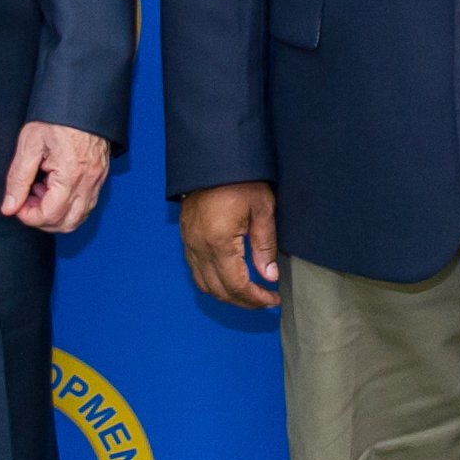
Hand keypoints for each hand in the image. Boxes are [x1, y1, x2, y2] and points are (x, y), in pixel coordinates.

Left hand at [2, 121, 112, 233]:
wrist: (81, 99)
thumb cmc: (57, 117)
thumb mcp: (29, 144)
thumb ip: (17, 179)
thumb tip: (9, 206)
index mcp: (71, 173)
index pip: (50, 215)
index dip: (28, 216)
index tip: (17, 205)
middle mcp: (88, 181)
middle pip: (67, 224)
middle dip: (42, 219)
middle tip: (27, 200)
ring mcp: (97, 180)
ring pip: (78, 218)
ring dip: (56, 214)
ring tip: (40, 191)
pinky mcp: (99, 176)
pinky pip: (86, 205)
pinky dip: (68, 205)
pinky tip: (54, 187)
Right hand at [181, 181, 279, 307]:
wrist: (213, 158)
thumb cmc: (240, 179)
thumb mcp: (262, 209)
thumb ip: (265, 246)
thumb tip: (269, 276)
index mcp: (219, 242)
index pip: (237, 286)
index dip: (256, 299)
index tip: (273, 300)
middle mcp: (199, 247)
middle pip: (220, 291)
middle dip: (244, 301)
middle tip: (265, 300)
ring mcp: (189, 243)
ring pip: (205, 284)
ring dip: (227, 294)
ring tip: (250, 293)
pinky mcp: (186, 237)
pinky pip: (196, 270)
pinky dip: (213, 281)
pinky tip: (230, 277)